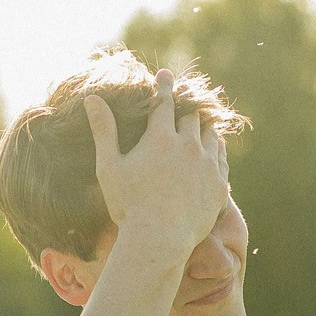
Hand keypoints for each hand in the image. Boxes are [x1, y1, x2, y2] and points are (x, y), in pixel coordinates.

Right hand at [84, 70, 228, 263]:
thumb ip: (104, 131)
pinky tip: (213, 150)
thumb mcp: (109, 167)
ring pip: (211, 136)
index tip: (164, 75)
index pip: (164, 102)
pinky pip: (222, 159)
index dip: (163, 86)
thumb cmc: (128, 206)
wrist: (160, 241)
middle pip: (191, 117)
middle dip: (185, 109)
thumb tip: (93, 99)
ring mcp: (208, 165)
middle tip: (183, 104)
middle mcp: (188, 145)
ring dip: (203, 128)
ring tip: (200, 125)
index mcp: (160, 137)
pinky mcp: (219, 185)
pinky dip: (216, 150)